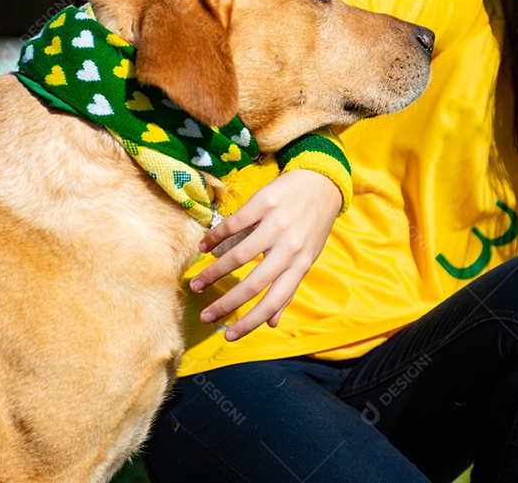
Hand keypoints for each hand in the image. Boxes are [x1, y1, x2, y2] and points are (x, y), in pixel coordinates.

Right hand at [189, 169, 341, 340]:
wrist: (322, 181)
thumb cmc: (313, 225)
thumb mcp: (307, 258)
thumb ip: (289, 289)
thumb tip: (273, 324)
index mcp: (300, 265)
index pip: (274, 302)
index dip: (250, 322)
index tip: (228, 336)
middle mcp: (290, 248)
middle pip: (253, 284)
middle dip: (225, 304)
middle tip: (204, 316)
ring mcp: (277, 224)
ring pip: (239, 256)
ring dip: (213, 273)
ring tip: (196, 283)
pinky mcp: (264, 203)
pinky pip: (234, 224)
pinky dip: (215, 238)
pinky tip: (203, 247)